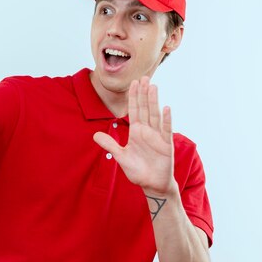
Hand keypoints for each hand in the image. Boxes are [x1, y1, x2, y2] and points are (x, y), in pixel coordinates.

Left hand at [93, 76, 177, 195]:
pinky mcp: (166, 145)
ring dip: (154, 101)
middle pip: (145, 108)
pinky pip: (166, 130)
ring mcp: (157, 137)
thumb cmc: (138, 170)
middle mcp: (147, 131)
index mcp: (136, 132)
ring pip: (155, 115)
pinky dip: (166, 120)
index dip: (134, 97)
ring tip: (153, 87)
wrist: (152, 184)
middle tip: (144, 77)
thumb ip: (110, 144)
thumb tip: (94, 135)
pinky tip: (166, 108)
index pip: (134, 110)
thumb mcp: (121, 156)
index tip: (133, 83)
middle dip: (144, 93)